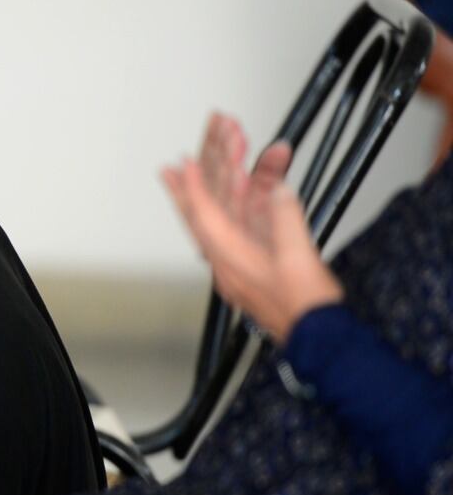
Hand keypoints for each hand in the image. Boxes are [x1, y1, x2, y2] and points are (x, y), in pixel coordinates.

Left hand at [162, 113, 343, 342]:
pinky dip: (255, 196)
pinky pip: (252, 219)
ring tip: (212, 157)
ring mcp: (246, 256)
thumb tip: (277, 191)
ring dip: (228, 183)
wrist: (320, 336)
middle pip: (209, 212)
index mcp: (231, 261)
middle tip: (173, 166)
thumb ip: (286, 220)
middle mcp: (231, 258)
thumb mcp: (298, 260)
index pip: (205, 217)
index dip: (194, 188)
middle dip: (196, 184)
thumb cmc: (305, 308)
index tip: (182, 165)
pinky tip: (253, 177)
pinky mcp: (263, 256)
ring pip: (231, 212)